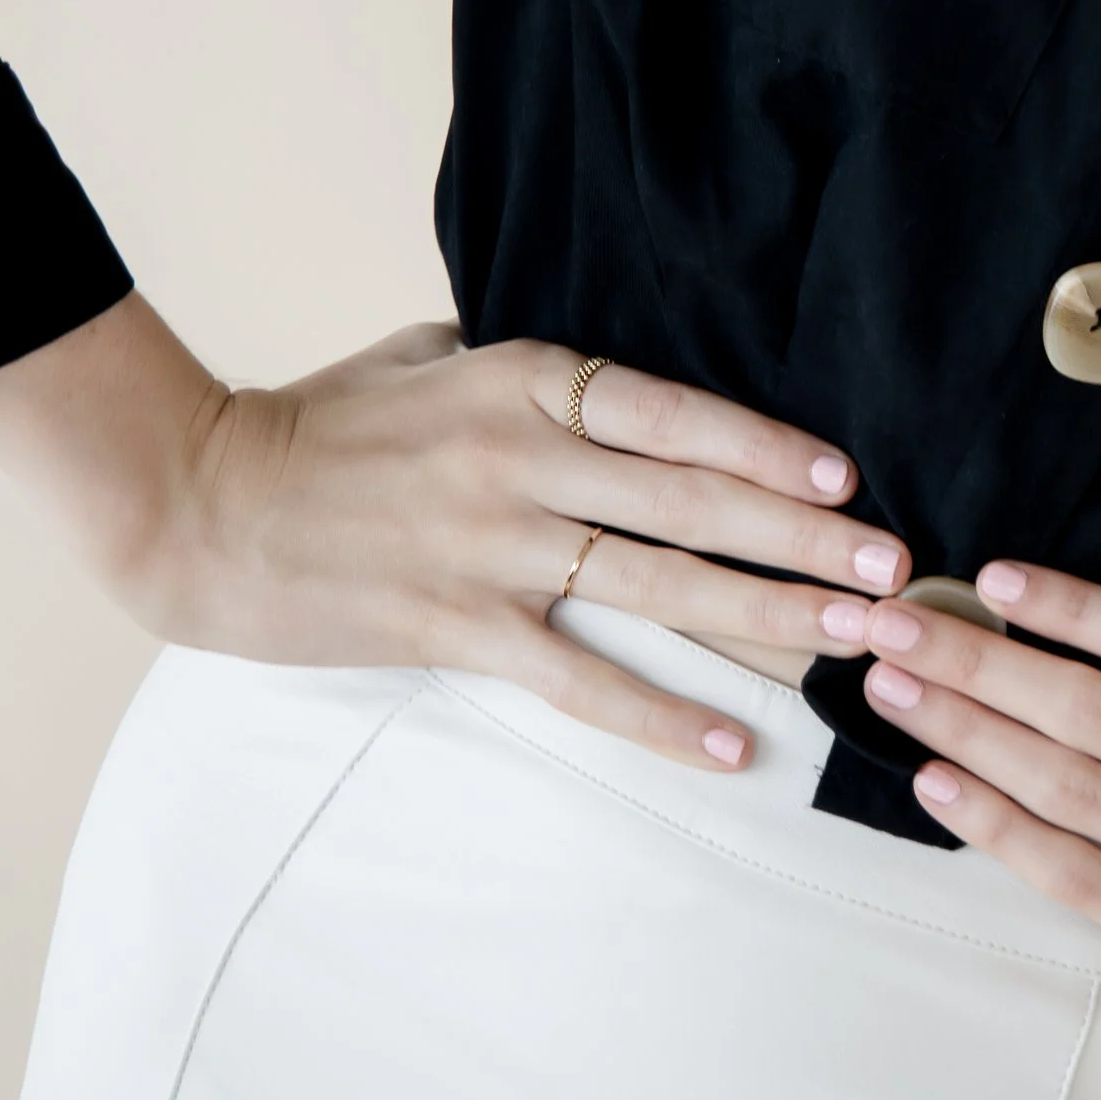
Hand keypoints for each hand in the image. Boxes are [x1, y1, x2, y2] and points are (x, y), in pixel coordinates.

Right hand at [0, 290, 911, 775]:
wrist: (204, 500)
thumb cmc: (324, 422)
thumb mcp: (432, 355)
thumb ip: (528, 369)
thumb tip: (609, 378)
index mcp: (526, 379)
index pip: (677, 415)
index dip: (769, 448)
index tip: (851, 479)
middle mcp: (522, 458)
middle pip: (693, 503)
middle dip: (805, 540)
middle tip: (896, 572)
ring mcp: (491, 548)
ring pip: (657, 587)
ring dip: (764, 618)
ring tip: (851, 643)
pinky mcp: (456, 627)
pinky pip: (579, 680)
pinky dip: (661, 714)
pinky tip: (734, 744)